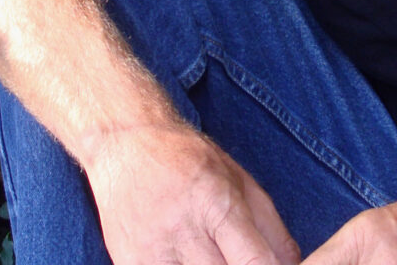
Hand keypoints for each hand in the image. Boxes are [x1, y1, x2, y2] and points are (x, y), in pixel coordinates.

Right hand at [84, 122, 300, 264]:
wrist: (126, 143)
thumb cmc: (189, 158)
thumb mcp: (239, 179)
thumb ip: (271, 226)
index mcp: (216, 203)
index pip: (254, 262)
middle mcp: (183, 231)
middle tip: (241, 256)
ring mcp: (152, 253)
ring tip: (215, 253)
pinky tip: (189, 259)